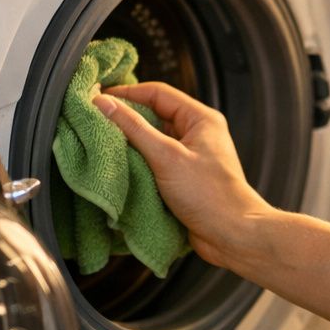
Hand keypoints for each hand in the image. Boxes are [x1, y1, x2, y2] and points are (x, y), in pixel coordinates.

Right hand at [94, 82, 271, 267]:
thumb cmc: (211, 196)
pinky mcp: (184, 178)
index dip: (127, 94)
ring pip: (153, 140)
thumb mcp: (166, 157)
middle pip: (154, 116)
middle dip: (126, 119)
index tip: (100, 99)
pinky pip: (156, 162)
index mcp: (200, 118)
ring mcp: (191, 156)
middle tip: (98, 122)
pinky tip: (121, 168)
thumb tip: (106, 105)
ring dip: (131, 144)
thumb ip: (134, 129)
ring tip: (105, 145)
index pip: (158, 93)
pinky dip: (139, 164)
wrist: (231, 235)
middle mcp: (197, 133)